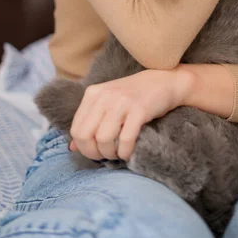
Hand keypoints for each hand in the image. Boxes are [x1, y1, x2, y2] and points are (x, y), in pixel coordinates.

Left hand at [68, 68, 192, 160]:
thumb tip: (72, 147)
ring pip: (103, 139)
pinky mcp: (139, 110)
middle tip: (106, 156)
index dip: (83, 147)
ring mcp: (122, 102)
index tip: (95, 152)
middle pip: (86, 136)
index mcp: (93, 93)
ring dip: (110, 154)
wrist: (165, 81)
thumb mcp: (108, 103)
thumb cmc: (135, 95)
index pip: (76, 129)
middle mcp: (105, 96)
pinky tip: (128, 152)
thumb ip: (90, 122)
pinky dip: (124, 152)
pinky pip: (125, 139)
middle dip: (94, 153)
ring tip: (118, 153)